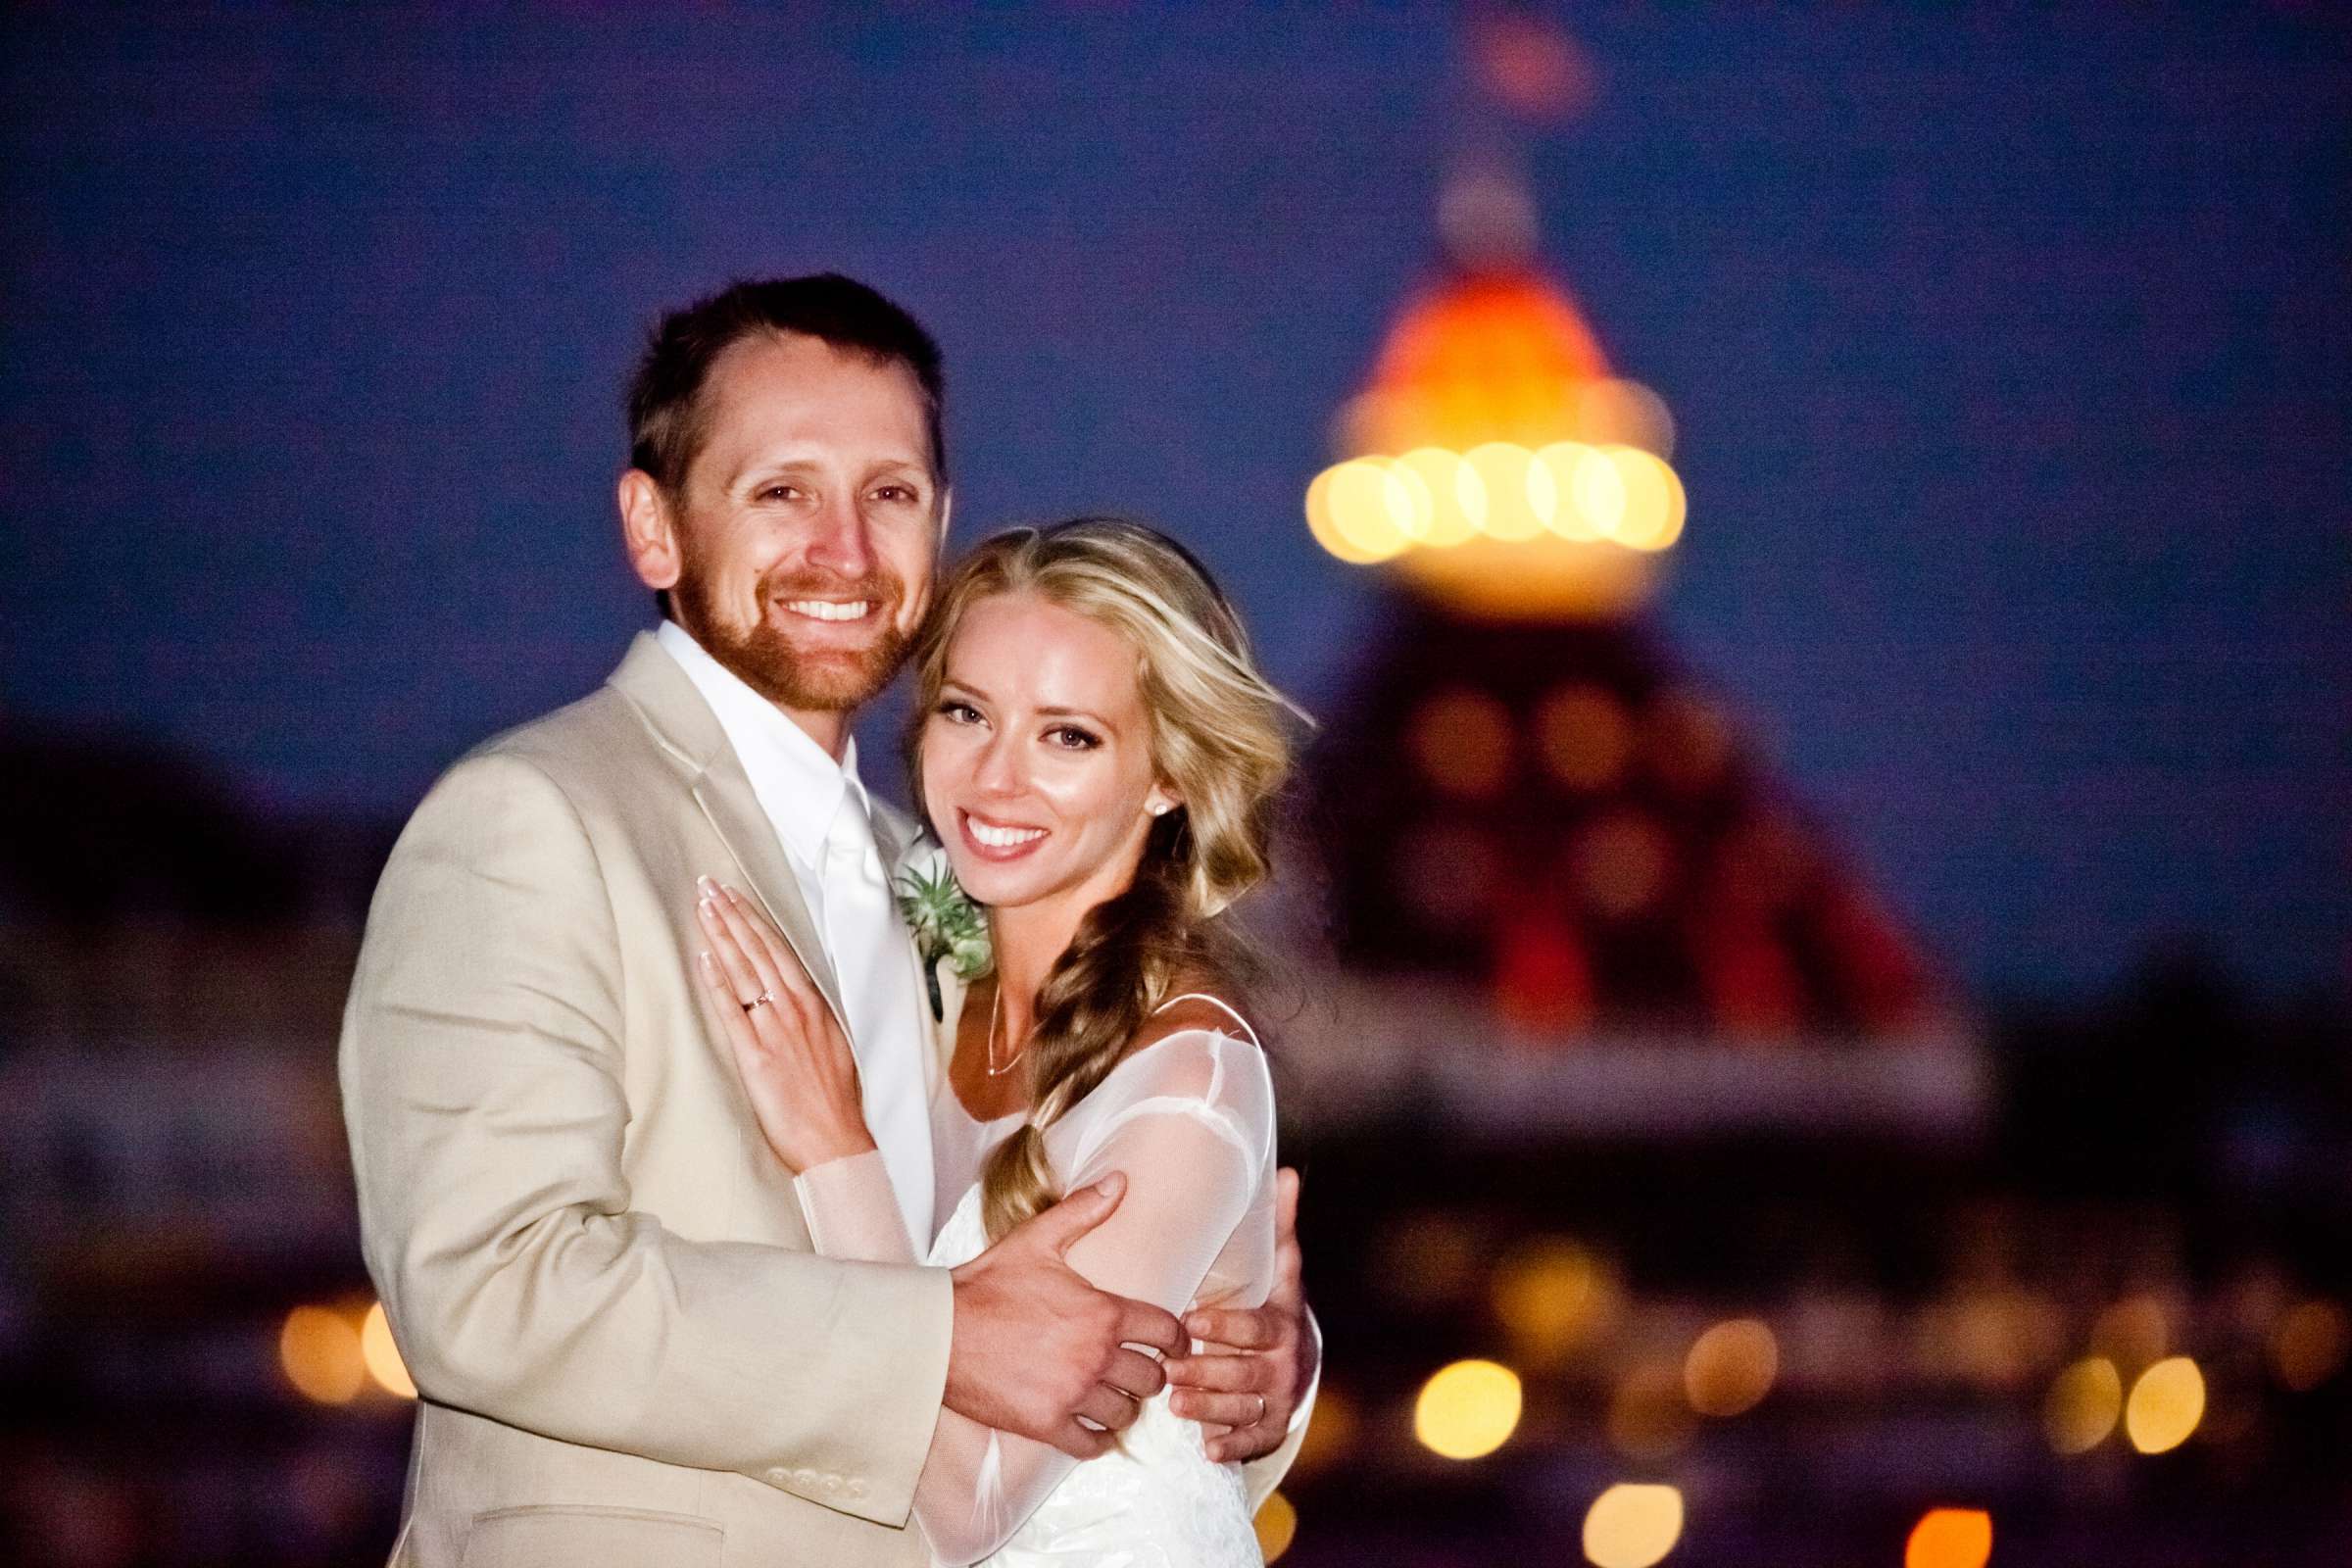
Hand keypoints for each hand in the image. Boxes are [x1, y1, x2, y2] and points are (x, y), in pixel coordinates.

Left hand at [694, 879, 875, 1173]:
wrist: (835, 1139)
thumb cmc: (834, 1098)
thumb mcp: (833, 1043)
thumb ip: (811, 1015)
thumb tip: (792, 993)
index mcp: (813, 1004)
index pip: (778, 950)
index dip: (753, 920)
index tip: (733, 894)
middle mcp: (794, 1009)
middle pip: (758, 951)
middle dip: (731, 915)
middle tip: (707, 886)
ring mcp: (774, 1030)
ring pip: (745, 971)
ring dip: (723, 935)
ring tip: (703, 907)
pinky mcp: (755, 1056)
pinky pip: (733, 1011)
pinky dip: (718, 982)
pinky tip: (704, 957)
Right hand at [944, 1173, 1187, 1458]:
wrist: (937, 1334)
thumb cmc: (986, 1286)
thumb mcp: (1035, 1241)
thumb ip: (1083, 1211)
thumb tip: (1120, 1181)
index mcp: (1102, 1314)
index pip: (1167, 1333)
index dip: (1177, 1339)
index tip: (1174, 1344)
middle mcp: (1095, 1358)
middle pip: (1152, 1378)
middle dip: (1149, 1373)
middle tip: (1136, 1369)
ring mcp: (1072, 1395)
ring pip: (1126, 1413)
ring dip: (1123, 1405)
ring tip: (1111, 1394)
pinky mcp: (1046, 1425)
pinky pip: (1092, 1445)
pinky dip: (1096, 1438)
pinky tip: (1089, 1425)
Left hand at [1167, 1166, 1314, 1462]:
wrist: (1298, 1362)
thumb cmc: (1274, 1307)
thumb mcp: (1280, 1268)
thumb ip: (1279, 1225)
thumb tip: (1288, 1172)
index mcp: (1283, 1324)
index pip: (1256, 1327)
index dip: (1225, 1326)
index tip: (1191, 1320)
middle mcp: (1284, 1365)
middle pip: (1244, 1372)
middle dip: (1207, 1371)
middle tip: (1169, 1369)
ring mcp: (1278, 1400)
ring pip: (1243, 1407)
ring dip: (1210, 1408)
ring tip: (1175, 1402)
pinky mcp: (1269, 1430)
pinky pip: (1251, 1441)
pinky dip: (1231, 1445)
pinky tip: (1208, 1447)